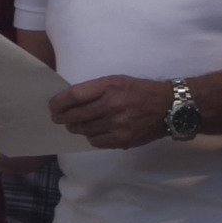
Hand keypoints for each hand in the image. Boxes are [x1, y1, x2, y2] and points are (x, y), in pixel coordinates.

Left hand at [49, 75, 173, 149]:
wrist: (169, 107)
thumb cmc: (139, 91)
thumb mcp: (116, 81)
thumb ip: (94, 89)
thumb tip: (69, 101)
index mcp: (110, 86)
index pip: (75, 96)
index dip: (59, 102)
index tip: (52, 105)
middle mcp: (113, 105)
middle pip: (76, 115)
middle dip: (62, 118)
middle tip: (57, 118)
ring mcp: (118, 124)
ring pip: (85, 130)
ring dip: (75, 128)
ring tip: (73, 125)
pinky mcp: (124, 139)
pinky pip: (96, 141)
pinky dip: (91, 137)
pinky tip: (92, 132)